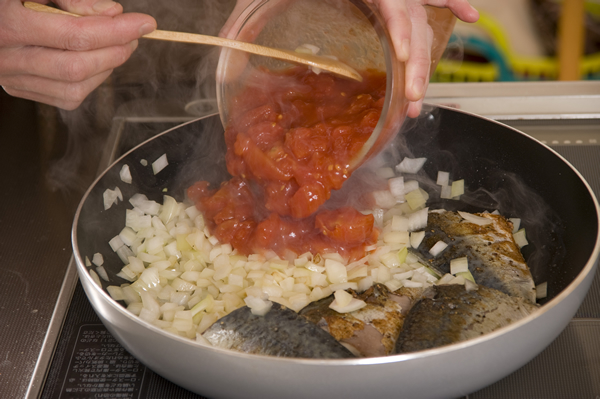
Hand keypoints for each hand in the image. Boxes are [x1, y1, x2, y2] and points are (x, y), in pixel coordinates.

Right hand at [0, 0, 155, 109]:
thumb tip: (112, 13)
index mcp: (8, 24)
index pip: (76, 35)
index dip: (117, 31)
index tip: (144, 23)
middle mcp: (6, 58)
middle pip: (77, 67)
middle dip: (115, 52)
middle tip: (133, 35)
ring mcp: (11, 78)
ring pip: (74, 89)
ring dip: (106, 69)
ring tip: (116, 46)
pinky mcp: (18, 88)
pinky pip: (65, 98)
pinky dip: (90, 82)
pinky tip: (94, 62)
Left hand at [222, 0, 477, 118]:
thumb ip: (245, 17)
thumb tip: (221, 55)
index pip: (391, 0)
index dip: (401, 29)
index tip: (405, 60)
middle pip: (411, 16)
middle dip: (416, 61)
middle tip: (411, 100)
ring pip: (419, 12)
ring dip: (426, 52)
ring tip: (420, 92)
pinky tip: (468, 14)